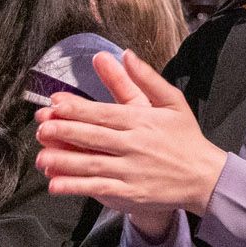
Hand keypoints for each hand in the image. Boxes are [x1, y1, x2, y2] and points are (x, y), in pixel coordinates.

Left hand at [34, 51, 228, 237]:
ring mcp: (131, 170)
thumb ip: (147, 78)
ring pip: (92, 164)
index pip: (104, 113)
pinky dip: (76, 187)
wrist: (204, 177)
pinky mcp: (130, 192)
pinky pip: (98, 188)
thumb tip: (125, 54)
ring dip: (64, 161)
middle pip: (94, 136)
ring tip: (41, 157)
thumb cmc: (186, 137)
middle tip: (41, 128)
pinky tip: (56, 185)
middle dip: (64, 132)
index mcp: (142, 120)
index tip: (55, 104)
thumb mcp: (172, 102)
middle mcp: (135, 144)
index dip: (77, 109)